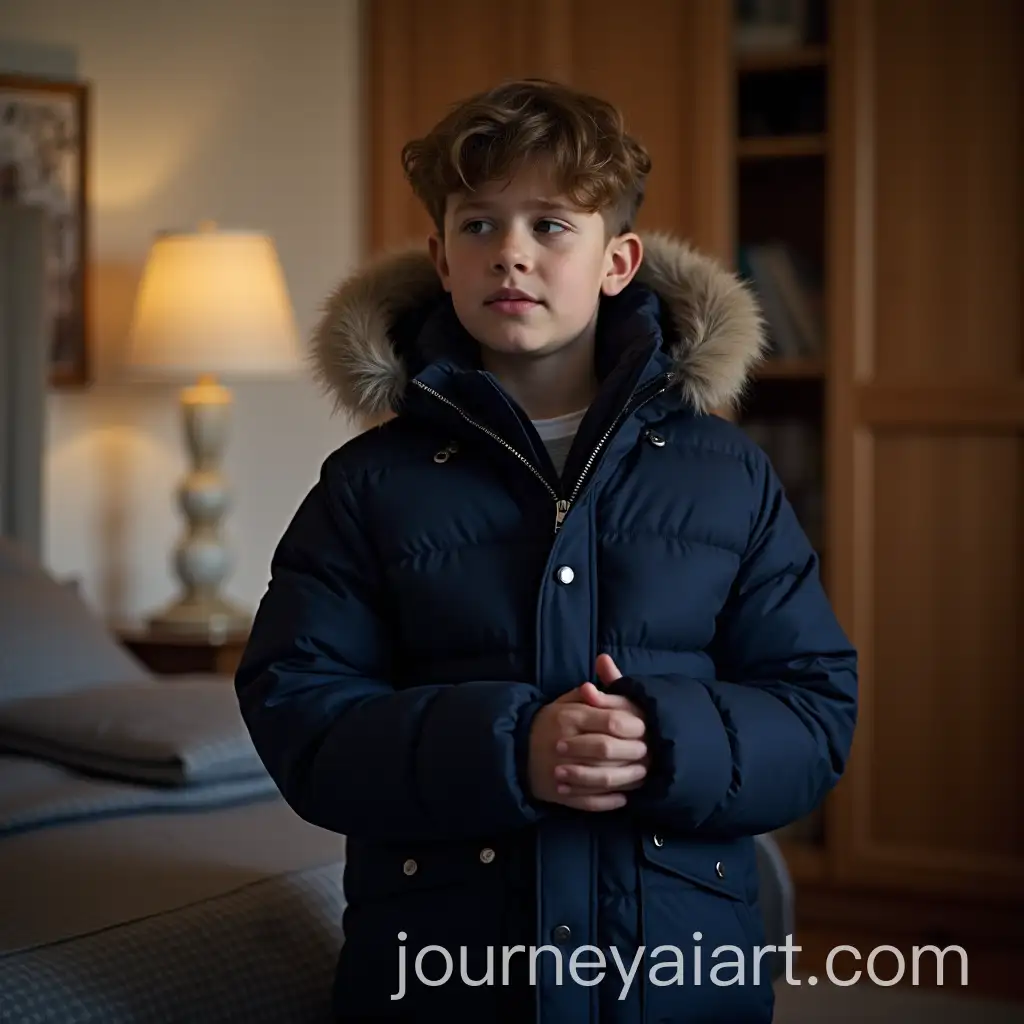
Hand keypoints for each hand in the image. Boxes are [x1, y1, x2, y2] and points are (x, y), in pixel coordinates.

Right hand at [527, 655, 647, 811]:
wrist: (516, 752)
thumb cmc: (547, 724)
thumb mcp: (563, 703)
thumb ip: (587, 695)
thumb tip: (607, 675)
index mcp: (569, 717)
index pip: (611, 721)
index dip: (634, 725)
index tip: (647, 728)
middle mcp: (565, 743)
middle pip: (608, 749)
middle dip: (633, 751)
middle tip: (650, 752)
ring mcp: (562, 771)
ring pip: (602, 777)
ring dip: (627, 778)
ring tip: (642, 775)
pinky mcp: (561, 794)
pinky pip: (591, 801)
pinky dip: (610, 801)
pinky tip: (624, 796)